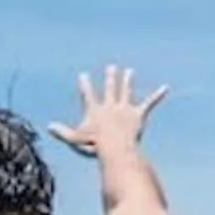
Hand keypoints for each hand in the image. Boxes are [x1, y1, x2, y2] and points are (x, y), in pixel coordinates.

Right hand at [49, 66, 168, 156]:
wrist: (114, 146)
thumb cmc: (94, 145)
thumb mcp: (75, 139)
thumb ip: (62, 132)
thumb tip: (48, 127)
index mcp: (95, 110)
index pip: (88, 94)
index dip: (85, 85)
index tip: (83, 75)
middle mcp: (110, 106)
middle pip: (111, 89)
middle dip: (111, 78)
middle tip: (111, 67)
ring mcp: (125, 109)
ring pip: (127, 92)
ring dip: (128, 81)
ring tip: (129, 72)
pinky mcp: (138, 115)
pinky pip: (149, 103)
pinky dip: (158, 95)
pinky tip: (165, 88)